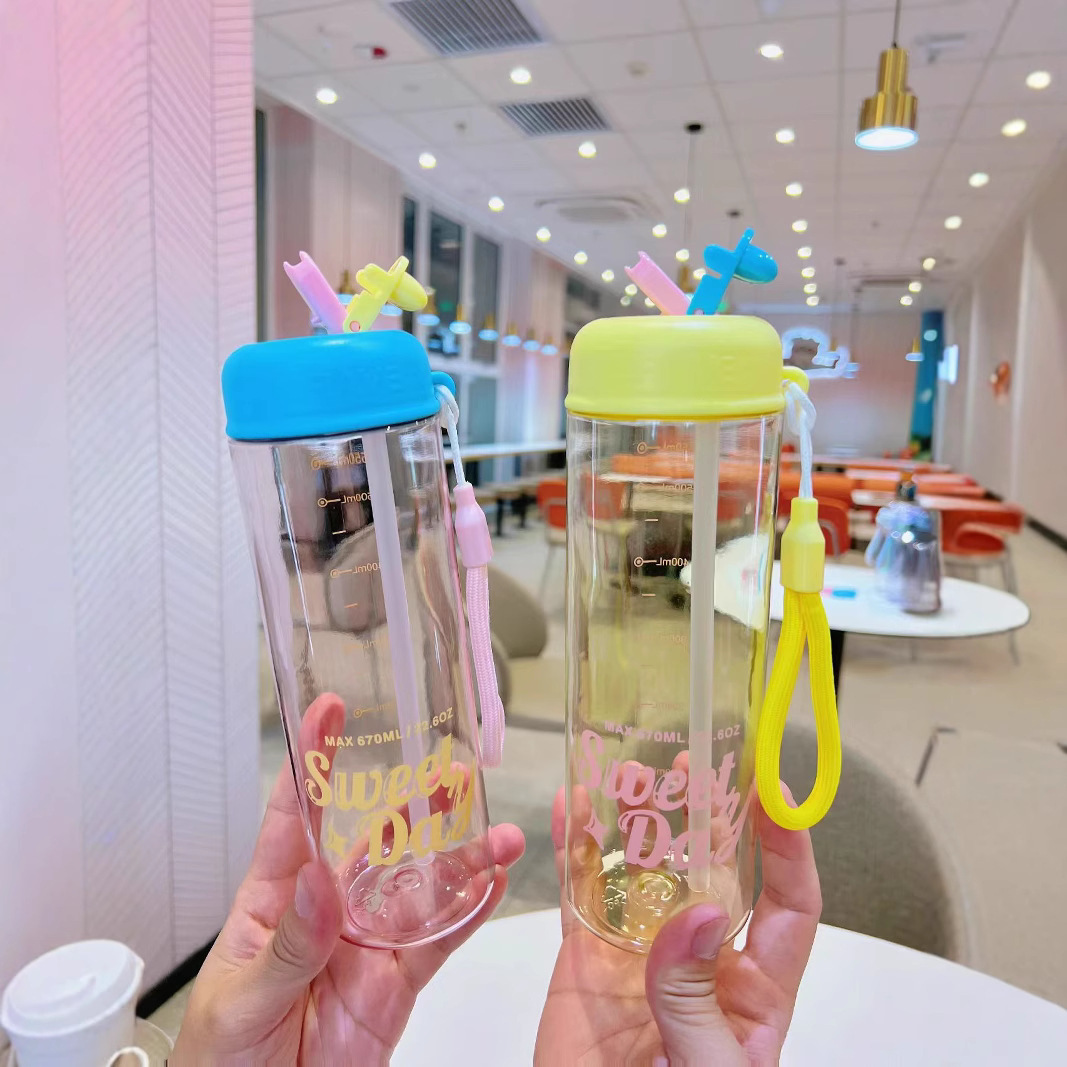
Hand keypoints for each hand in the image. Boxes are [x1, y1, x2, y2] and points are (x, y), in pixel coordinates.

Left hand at [171, 707, 523, 1065]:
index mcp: (276, 898)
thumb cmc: (221, 1059)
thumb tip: (322, 884)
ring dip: (460, 858)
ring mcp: (366, 943)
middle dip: (414, 803)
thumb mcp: (240, 1002)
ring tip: (501, 832)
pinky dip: (469, 914)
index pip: (294, 816)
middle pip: (376, 841)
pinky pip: (438, 943)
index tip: (329, 710)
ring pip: (420, 887)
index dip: (313, 760)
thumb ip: (288, 946)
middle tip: (453, 768)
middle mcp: (328, 909)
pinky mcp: (396, 983)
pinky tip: (496, 884)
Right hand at [535, 784, 819, 1064]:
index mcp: (752, 990)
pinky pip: (580, 894)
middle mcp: (700, 958)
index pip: (788, 904)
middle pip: (712, 869)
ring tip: (631, 766)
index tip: (774, 792)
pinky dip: (573, 848)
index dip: (789, 846)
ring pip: (645, 872)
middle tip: (694, 756)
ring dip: (639, 819)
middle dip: (707, 813)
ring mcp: (640, 955)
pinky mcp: (586, 959)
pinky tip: (569, 808)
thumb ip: (697, 996)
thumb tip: (703, 911)